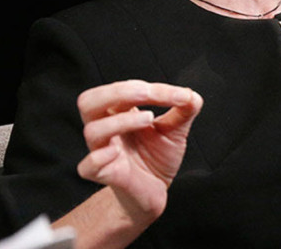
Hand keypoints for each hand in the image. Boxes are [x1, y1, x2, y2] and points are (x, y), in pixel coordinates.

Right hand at [75, 80, 202, 222]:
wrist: (154, 191)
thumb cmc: (157, 157)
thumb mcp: (175, 130)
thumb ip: (184, 111)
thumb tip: (192, 95)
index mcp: (120, 113)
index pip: (125, 90)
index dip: (154, 88)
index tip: (182, 96)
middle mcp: (107, 129)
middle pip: (90, 102)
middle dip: (117, 91)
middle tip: (147, 92)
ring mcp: (103, 152)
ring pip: (93, 131)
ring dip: (120, 121)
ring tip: (148, 119)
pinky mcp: (105, 175)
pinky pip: (88, 167)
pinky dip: (98, 158)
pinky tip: (115, 152)